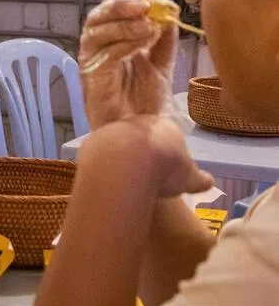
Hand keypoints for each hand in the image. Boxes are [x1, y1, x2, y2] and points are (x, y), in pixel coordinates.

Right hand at [79, 0, 175, 128]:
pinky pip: (105, 51)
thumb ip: (164, 40)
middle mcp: (97, 44)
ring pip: (98, 30)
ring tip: (149, 26)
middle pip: (100, 14)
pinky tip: (143, 41)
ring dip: (124, 24)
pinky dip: (124, 42)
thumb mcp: (161, 64)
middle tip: (145, 4)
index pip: (112, 6)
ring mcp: (92, 58)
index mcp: (111, 37)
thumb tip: (169, 13)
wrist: (137, 130)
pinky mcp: (92, 74)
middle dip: (121, 5)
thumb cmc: (143, 100)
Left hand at [81, 115, 212, 199]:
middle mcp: (139, 122)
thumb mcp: (189, 178)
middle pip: (143, 138)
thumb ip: (199, 179)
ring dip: (123, 158)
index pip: (169, 138)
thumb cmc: (165, 168)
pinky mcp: (95, 139)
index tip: (166, 173)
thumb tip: (210, 183)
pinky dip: (106, 164)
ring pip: (120, 143)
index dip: (169, 156)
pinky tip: (110, 179)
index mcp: (167, 127)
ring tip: (127, 181)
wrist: (125, 162)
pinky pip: (102, 152)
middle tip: (146, 177)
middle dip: (144, 154)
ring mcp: (115, 129)